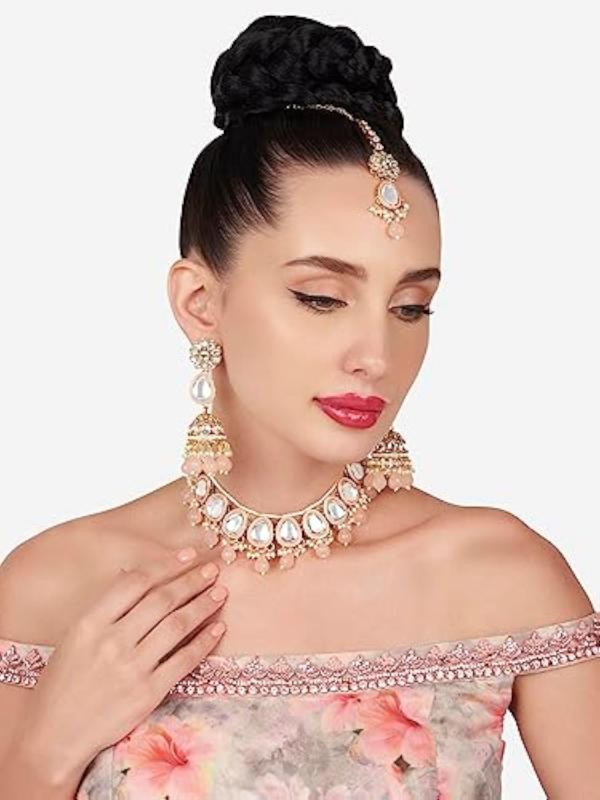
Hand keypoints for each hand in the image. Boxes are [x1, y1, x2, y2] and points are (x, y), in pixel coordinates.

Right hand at [15, 545, 227, 779]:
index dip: (166, 564)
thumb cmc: (63, 683)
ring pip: (178, 625)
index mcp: (91, 623)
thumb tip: (132, 573)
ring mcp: (131, 668)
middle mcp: (112, 641)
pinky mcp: (147, 693)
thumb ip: (106, 607)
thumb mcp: (76, 637)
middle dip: (192, 580)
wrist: (53, 736)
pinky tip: (217, 628)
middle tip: (212, 569)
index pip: (135, 582)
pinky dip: (204, 641)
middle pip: (162, 599)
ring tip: (220, 593)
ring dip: (203, 605)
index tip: (187, 555)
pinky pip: (184, 660)